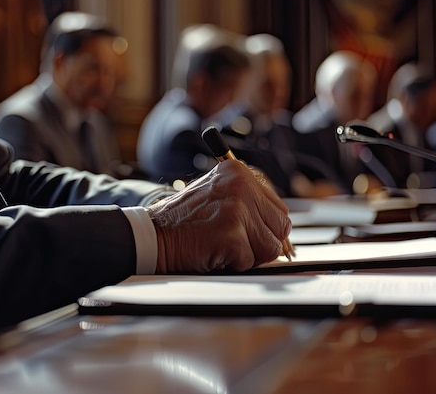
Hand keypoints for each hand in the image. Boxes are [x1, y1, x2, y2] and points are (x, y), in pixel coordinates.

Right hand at [147, 159, 290, 272]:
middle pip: (281, 226)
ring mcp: (237, 209)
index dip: (267, 228)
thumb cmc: (183, 221)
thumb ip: (250, 204)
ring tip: (222, 245)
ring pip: (270, 247)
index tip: (251, 234)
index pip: (278, 208)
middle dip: (261, 242)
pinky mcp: (231, 234)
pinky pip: (250, 261)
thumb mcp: (218, 196)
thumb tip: (282, 231)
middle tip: (234, 242)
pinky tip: (213, 252)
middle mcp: (241, 184)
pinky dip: (233, 264)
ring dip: (248, 255)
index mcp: (239, 172)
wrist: (153, 234)